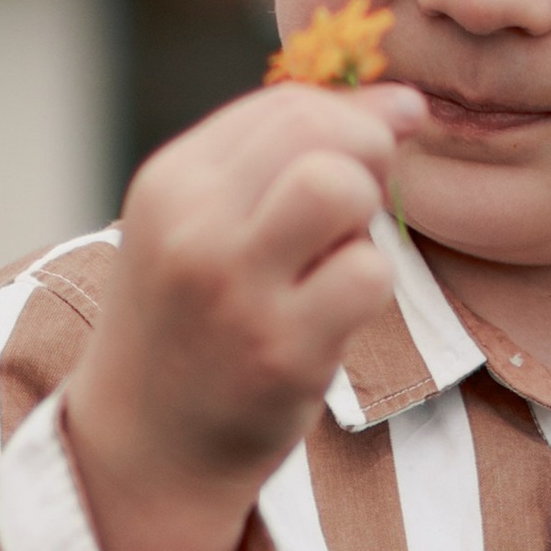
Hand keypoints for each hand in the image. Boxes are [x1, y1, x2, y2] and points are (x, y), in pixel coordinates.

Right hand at [65, 78, 427, 550]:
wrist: (145, 448)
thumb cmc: (191, 324)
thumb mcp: (200, 225)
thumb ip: (283, 160)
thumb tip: (405, 103)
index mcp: (171, 182)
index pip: (287, 105)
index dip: (349, 120)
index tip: (362, 159)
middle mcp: (194, 227)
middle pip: (320, 133)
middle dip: (365, 159)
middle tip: (354, 214)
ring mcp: (236, 291)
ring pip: (343, 191)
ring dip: (366, 221)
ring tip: (337, 259)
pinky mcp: (281, 351)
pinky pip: (368, 275)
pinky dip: (369, 286)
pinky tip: (334, 314)